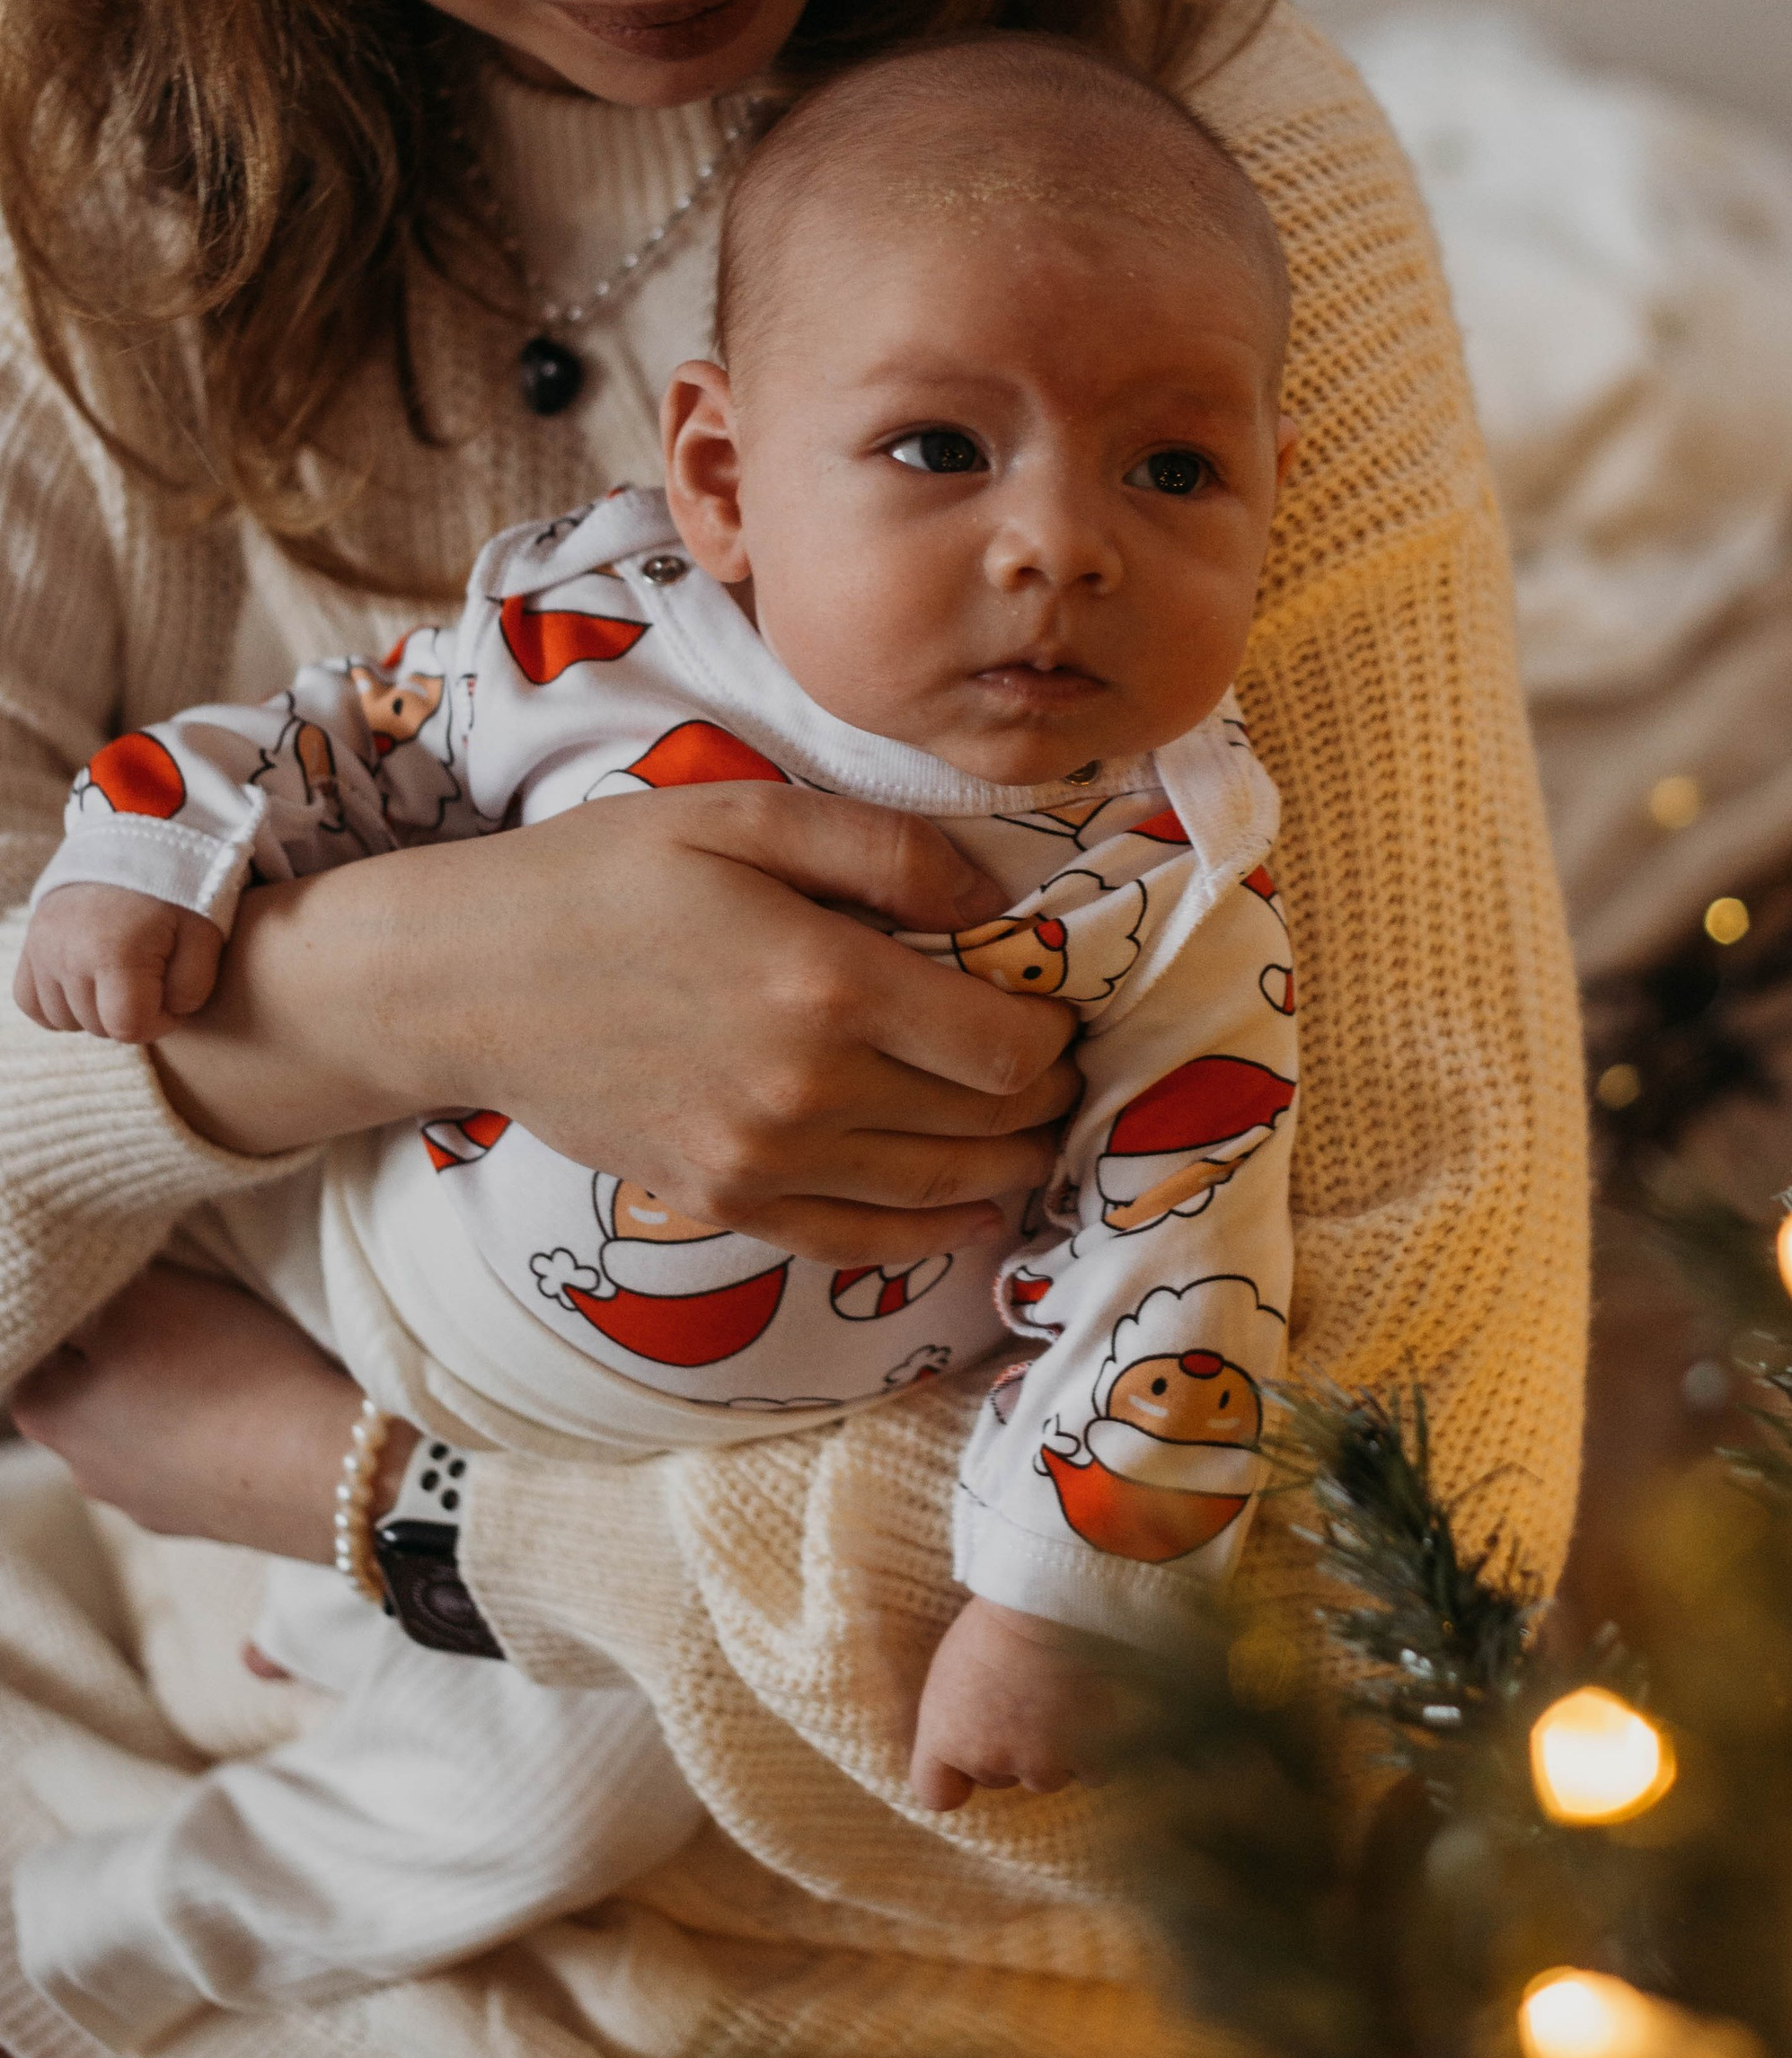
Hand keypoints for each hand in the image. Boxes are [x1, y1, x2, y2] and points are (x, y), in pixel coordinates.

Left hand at [12, 1263, 412, 1558]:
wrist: (319, 1469)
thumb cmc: (227, 1370)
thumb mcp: (150, 1293)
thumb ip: (96, 1285)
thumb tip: (73, 1281)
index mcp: (47, 1411)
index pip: (38, 1343)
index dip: (84, 1307)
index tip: (132, 1287)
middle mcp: (80, 1469)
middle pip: (85, 1387)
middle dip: (122, 1352)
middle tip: (181, 1316)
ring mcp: (141, 1503)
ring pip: (139, 1428)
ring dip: (167, 1397)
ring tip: (224, 1364)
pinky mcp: (200, 1519)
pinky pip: (190, 1461)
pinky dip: (208, 1434)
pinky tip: (249, 1411)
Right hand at [14, 890, 221, 1042]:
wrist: (136, 838)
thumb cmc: (178, 889)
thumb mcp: (206, 934)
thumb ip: (193, 987)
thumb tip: (164, 1015)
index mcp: (113, 954)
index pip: (129, 1028)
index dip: (159, 1022)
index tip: (173, 994)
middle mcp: (67, 955)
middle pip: (98, 1026)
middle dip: (131, 1013)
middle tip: (152, 977)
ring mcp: (41, 950)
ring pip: (64, 1019)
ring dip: (95, 1011)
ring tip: (121, 977)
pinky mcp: (29, 944)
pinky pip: (31, 1003)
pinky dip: (57, 1004)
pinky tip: (87, 985)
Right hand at [152, 785, 1082, 1266]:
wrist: (467, 978)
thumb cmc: (607, 874)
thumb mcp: (750, 815)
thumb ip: (887, 852)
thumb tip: (999, 905)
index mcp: (830, 986)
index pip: (1007, 1046)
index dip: (1055, 1030)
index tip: (1054, 1002)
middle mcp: (809, 1090)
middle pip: (988, 1121)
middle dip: (1043, 1093)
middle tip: (1057, 1061)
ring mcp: (764, 1160)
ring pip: (940, 1188)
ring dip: (1008, 1162)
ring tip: (1033, 1128)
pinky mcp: (724, 1200)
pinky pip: (858, 1242)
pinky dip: (931, 1232)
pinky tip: (971, 1210)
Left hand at [908, 1595, 1128, 1810]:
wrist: (1050, 1604)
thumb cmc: (995, 1621)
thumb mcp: (952, 1667)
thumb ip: (956, 1714)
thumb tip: (970, 1728)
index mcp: (946, 1738)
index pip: (936, 1794)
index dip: (953, 1779)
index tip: (966, 1757)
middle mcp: (989, 1761)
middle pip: (998, 1778)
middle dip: (1009, 1750)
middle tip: (1023, 1700)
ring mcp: (1040, 1762)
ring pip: (1048, 1778)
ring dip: (1054, 1751)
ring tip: (1061, 1699)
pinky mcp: (1085, 1755)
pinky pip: (1091, 1771)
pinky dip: (1095, 1748)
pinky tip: (1092, 1711)